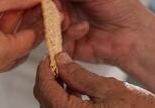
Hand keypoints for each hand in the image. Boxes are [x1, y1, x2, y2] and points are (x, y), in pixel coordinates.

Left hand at [34, 53, 154, 107]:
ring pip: (53, 105)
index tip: (53, 52)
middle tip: (63, 59)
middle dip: (50, 77)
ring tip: (72, 71)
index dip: (45, 67)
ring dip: (58, 88)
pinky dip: (67, 99)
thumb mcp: (109, 89)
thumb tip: (60, 60)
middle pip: (45, 98)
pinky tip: (80, 88)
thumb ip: (79, 75)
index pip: (44, 89)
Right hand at [40, 0, 152, 69]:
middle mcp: (66, 10)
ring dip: (55, 20)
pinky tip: (83, 29)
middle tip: (54, 6)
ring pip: (45, 25)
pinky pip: (57, 42)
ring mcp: (67, 29)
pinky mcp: (70, 48)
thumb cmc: (123, 8)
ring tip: (67, 18)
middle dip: (45, 7)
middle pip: (41, 7)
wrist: (137, 36)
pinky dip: (68, 34)